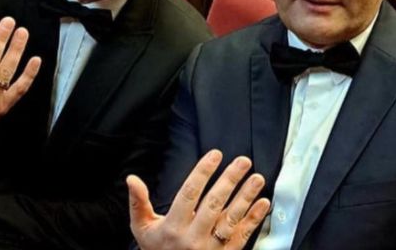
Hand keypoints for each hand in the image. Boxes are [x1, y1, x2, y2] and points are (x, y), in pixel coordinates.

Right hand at [128, 150, 270, 249]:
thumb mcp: (142, 228)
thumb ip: (138, 203)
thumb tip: (131, 179)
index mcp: (172, 227)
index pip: (189, 194)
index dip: (202, 172)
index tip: (215, 154)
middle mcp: (193, 237)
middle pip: (214, 204)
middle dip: (230, 180)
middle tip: (243, 161)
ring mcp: (211, 248)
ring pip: (231, 219)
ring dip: (246, 197)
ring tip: (258, 178)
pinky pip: (242, 236)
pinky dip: (254, 219)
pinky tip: (263, 203)